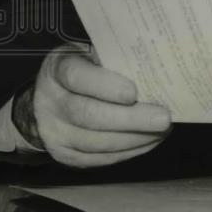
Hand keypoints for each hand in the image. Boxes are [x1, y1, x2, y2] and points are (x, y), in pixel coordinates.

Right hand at [13, 42, 171, 167]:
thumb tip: (152, 68)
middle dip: (130, 119)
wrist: (48, 100)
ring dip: (135, 138)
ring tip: (163, 130)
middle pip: (89, 115)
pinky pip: (100, 158)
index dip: (105, 86)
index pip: (77, 77)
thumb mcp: (90, 52)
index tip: (134, 92)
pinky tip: (149, 141)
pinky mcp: (66, 156)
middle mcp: (50, 103)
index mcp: (56, 70)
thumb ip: (112, 58)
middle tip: (163, 119)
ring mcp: (55, 134)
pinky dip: (129, 151)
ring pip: (96, 142)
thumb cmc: (83, 69)